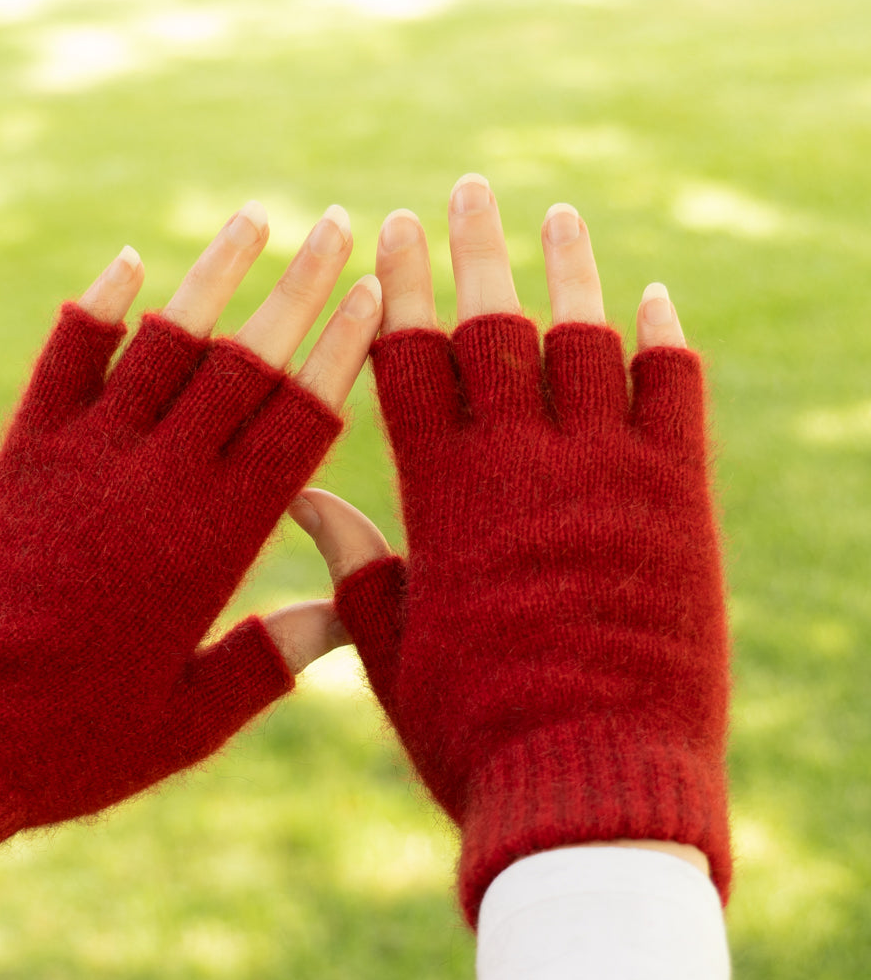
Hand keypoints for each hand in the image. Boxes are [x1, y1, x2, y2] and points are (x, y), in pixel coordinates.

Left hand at [0, 201, 384, 906]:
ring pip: (165, 340)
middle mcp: (158, 478)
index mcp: (216, 540)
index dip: (346, 351)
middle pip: (247, 360)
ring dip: (214, 274)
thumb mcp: (188, 721)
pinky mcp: (24, 452)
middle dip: (301, 287)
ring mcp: (86, 455)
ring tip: (256, 221)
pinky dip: (100, 306)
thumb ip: (269, 660)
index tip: (378, 293)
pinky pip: (68, 357)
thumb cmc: (69, 740)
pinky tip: (129, 262)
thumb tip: (342, 615)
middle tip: (339, 225)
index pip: (301, 420)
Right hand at [314, 178, 727, 925]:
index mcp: (441, 497)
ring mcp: (606, 474)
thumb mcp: (392, 651)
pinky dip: (662, 339)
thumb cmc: (474, 731)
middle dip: (473, 251)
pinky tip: (651, 297)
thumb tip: (303, 501)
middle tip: (466, 193)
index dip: (393, 292)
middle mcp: (522, 464)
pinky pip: (674, 391)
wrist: (591, 787)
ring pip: (585, 337)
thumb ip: (356, 565)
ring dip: (567, 269)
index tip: (386, 235)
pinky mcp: (676, 500)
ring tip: (554, 215)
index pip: (406, 361)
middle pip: (493, 325)